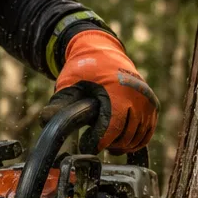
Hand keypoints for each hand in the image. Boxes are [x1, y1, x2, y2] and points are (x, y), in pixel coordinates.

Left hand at [45, 30, 158, 153]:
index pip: (111, 130)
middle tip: (95, 142)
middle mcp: (137, 96)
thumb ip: (59, 103)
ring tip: (107, 142)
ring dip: (122, 145)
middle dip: (109, 145)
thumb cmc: (84, 68)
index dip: (98, 143)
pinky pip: (147, 132)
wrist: (103, 51)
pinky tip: (121, 140)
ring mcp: (147, 100)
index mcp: (117, 91)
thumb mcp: (68, 83)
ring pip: (137, 138)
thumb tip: (44, 121)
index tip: (87, 146)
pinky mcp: (152, 104)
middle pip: (124, 137)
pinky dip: (136, 141)